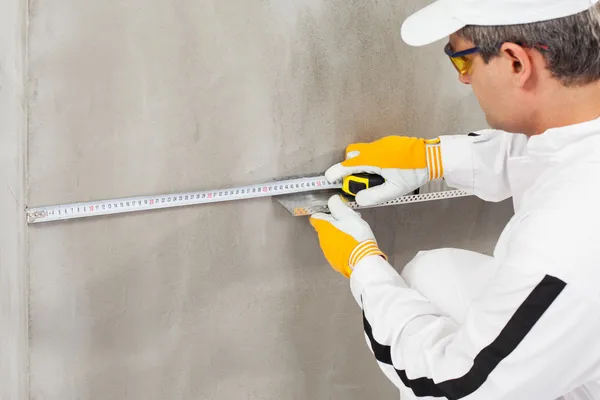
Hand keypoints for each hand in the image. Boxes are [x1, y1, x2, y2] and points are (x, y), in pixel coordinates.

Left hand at [309, 195, 385, 277]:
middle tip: (349, 221)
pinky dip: (344, 246)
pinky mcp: (335, 261)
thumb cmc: (355, 237)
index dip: (324, 213)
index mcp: (323, 227)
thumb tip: (332, 199)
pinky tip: (354, 244)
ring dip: (340, 234)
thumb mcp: (347, 215)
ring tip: (354, 233)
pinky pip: (337, 250)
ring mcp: (328, 252)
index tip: (333, 211)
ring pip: (332, 239)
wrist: (362, 260)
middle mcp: (322, 240)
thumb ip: (337, 205)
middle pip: (325, 228)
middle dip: (336, 224)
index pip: (315, 217)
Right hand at [325, 136, 442, 205]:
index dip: (337, 172)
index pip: (349, 165)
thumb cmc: (415, 172)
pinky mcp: (390, 142)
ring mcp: (382, 143)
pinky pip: (374, 150)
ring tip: (376, 177)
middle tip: (359, 181)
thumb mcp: (395, 189)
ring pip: (363, 152)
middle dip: (350, 167)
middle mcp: (375, 148)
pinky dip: (373, 160)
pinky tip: (386, 170)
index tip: (329, 178)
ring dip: (363, 164)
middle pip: (352, 155)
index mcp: (374, 159)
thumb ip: (374, 196)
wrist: (434, 156)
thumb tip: (359, 199)